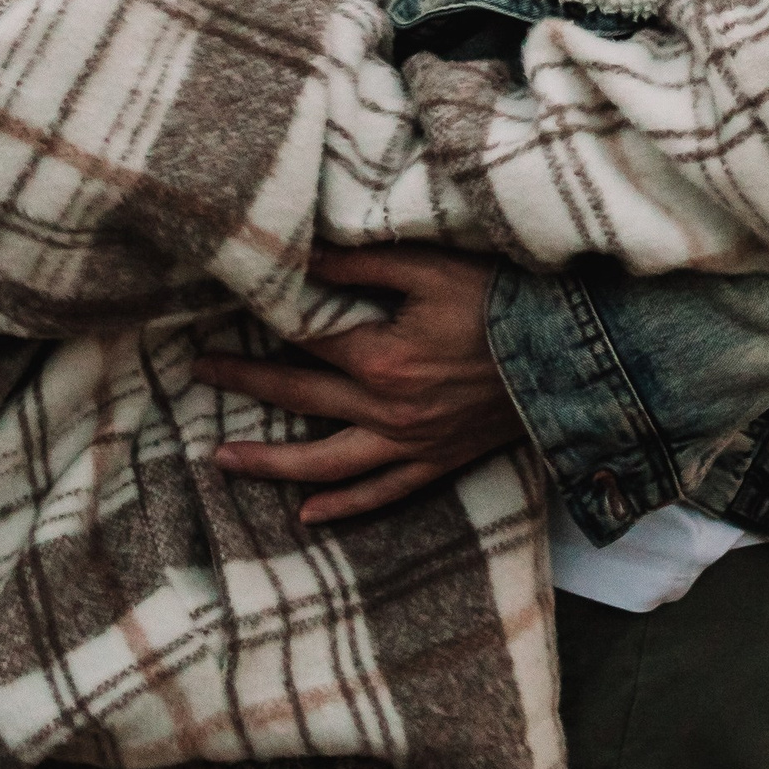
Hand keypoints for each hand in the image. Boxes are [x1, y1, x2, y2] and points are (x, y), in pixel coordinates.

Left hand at [194, 246, 520, 523]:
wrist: (571, 357)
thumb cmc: (501, 302)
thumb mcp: (431, 268)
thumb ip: (363, 263)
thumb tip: (305, 254)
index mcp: (381, 356)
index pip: (301, 341)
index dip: (258, 328)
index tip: (220, 317)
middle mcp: (387, 409)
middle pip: (299, 398)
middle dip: (244, 385)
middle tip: (198, 375)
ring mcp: (411, 444)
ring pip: (326, 463)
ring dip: (271, 463)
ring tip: (223, 460)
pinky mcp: (437, 463)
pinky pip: (382, 494)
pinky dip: (344, 507)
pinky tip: (308, 514)